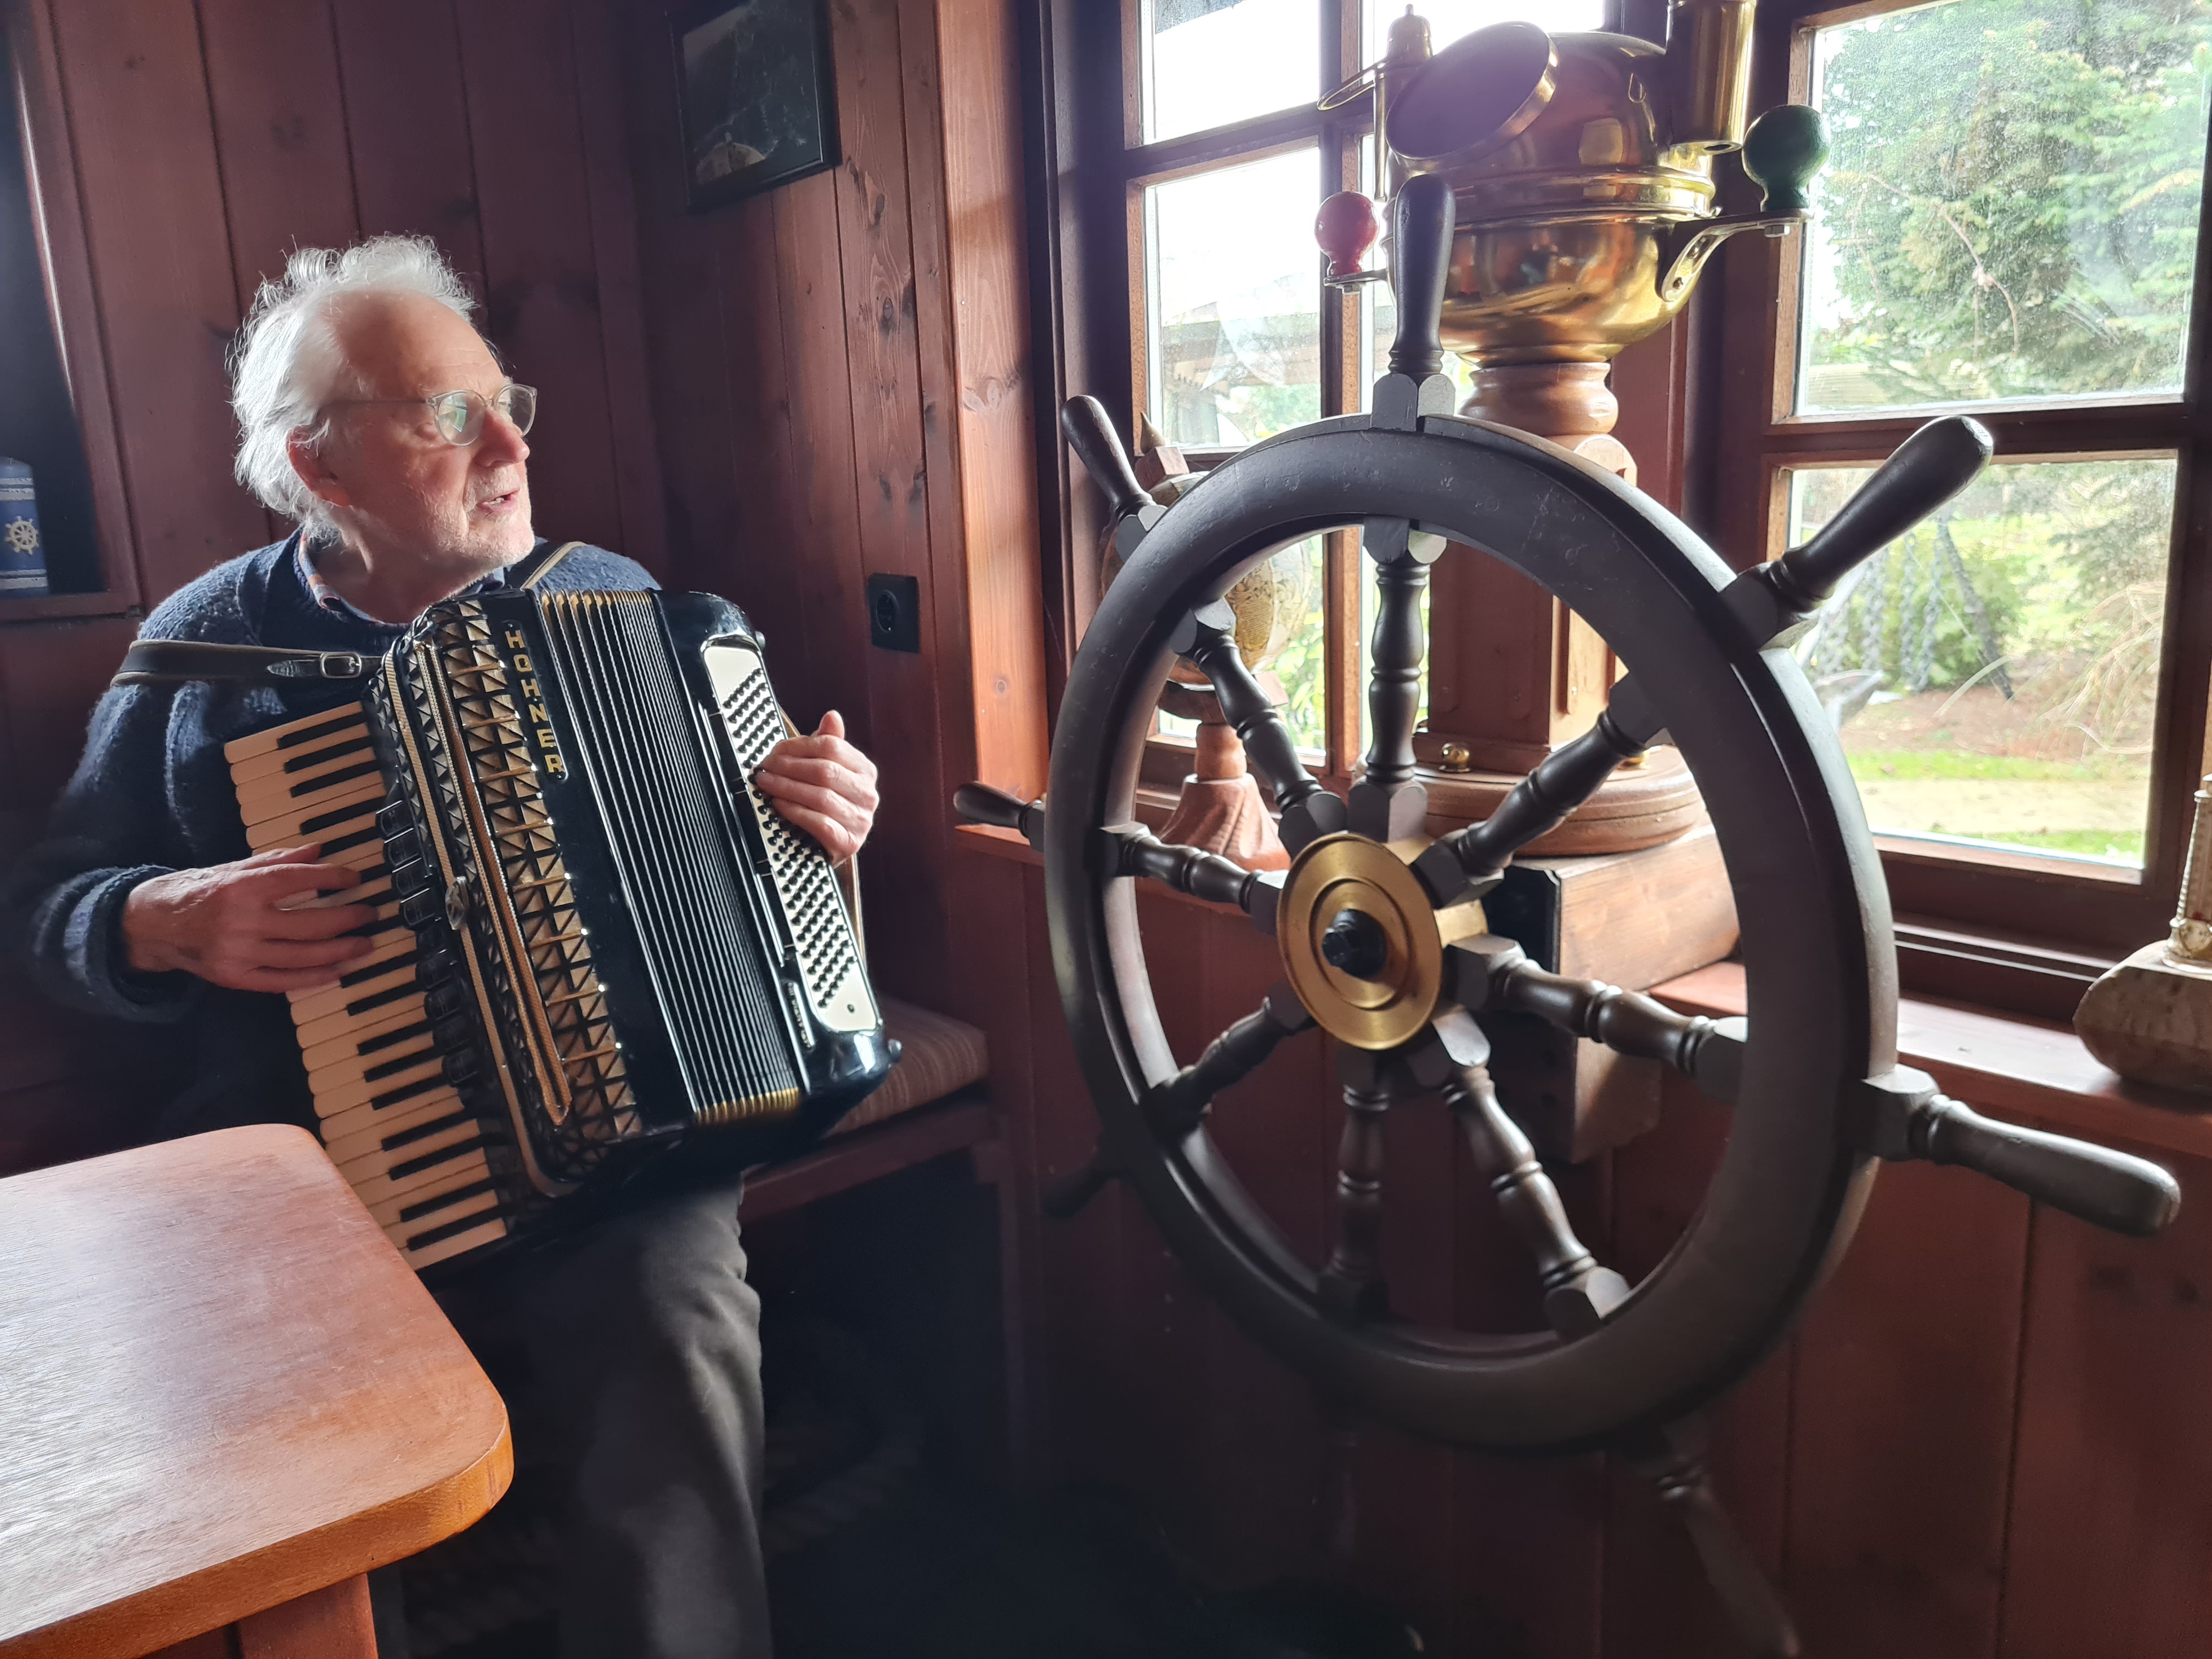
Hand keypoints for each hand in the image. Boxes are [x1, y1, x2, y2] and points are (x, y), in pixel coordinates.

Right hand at [122, 843, 376, 992]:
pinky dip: (314, 977)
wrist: (150, 924)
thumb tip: (318, 850)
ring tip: (365, 943)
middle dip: (346, 918)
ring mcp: (238, 952)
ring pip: (302, 955)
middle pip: (308, 922)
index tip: (355, 879)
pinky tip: (339, 970)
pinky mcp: (234, 977)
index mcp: (240, 887)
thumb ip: (276, 861)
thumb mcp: (233, 868)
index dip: (332, 879)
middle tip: (370, 913)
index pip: (298, 880)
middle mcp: (241, 921)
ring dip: (340, 950)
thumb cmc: (195, 891)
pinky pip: (283, 981)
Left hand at [754, 710, 878, 863]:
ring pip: (820, 796)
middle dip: (788, 767)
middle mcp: (868, 794)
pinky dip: (795, 812)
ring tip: (766, 784)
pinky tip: (778, 805)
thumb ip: (828, 744)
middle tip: (764, 767)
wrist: (828, 847)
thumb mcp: (827, 772)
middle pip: (824, 770)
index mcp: (864, 771)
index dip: (798, 746)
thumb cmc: (825, 805)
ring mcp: (861, 820)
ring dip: (786, 788)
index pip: (832, 747)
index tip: (774, 751)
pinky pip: (819, 823)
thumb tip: (832, 716)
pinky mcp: (848, 842)